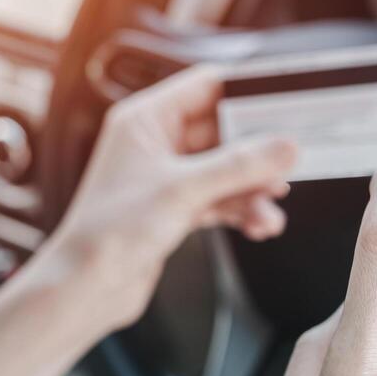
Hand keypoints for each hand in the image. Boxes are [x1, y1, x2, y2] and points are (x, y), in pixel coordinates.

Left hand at [34, 66, 296, 331]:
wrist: (85, 288)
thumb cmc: (110, 232)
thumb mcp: (183, 190)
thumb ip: (239, 166)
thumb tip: (285, 146)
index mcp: (145, 119)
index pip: (207, 86)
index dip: (248, 92)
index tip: (286, 102)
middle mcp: (155, 143)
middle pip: (223, 131)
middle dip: (257, 151)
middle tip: (291, 161)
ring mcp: (165, 178)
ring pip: (225, 170)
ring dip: (252, 189)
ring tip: (271, 210)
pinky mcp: (173, 209)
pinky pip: (219, 199)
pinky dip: (240, 210)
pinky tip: (259, 225)